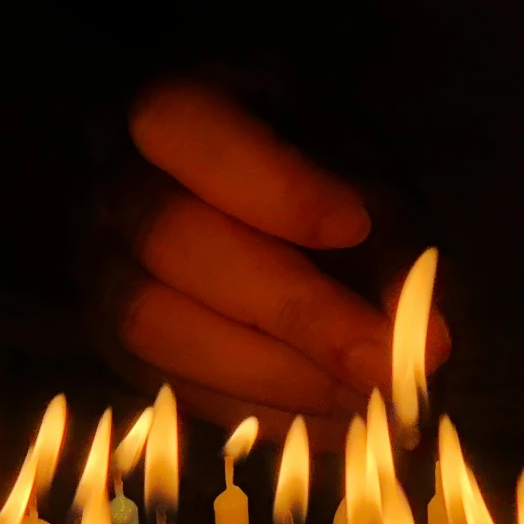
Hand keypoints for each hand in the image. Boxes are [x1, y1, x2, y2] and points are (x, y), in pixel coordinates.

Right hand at [90, 79, 448, 442]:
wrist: (262, 215)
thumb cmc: (323, 180)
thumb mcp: (369, 180)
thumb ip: (395, 246)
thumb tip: (426, 347)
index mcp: (178, 102)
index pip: (186, 124)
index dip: (268, 183)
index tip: (355, 224)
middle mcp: (114, 177)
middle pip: (172, 237)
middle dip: (292, 309)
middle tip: (385, 361)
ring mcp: (97, 262)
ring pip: (153, 323)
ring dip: (271, 373)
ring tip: (365, 400)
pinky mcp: (108, 341)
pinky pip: (166, 385)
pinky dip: (256, 411)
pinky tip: (331, 422)